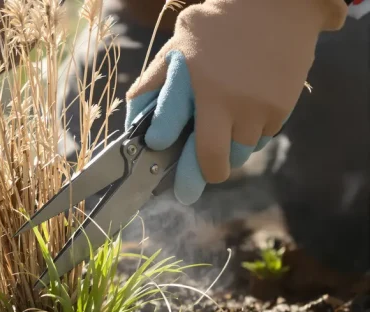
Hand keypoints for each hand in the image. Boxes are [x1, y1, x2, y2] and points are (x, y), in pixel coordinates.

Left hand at [125, 0, 348, 204]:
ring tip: (222, 133)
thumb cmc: (219, 26)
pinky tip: (246, 111)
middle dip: (198, 176)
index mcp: (193, 82)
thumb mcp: (178, 44)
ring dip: (228, 151)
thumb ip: (154, 81)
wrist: (280, 6)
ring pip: (238, 153)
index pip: (168, 128)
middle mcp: (225, 100)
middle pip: (211, 159)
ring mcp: (255, 108)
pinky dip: (250, 134)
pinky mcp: (279, 110)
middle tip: (188, 191)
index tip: (157, 149)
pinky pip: (260, 139)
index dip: (159, 142)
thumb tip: (133, 118)